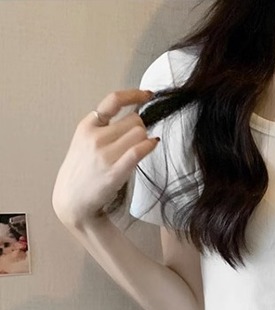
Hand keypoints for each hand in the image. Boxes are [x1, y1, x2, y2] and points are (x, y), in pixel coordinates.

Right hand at [52, 89, 158, 227]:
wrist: (72, 200)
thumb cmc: (83, 171)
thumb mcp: (86, 142)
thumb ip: (105, 128)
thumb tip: (135, 114)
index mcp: (87, 126)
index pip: (113, 100)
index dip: (135, 95)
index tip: (149, 95)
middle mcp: (95, 137)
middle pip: (135, 120)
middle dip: (141, 128)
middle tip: (138, 141)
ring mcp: (104, 154)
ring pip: (140, 133)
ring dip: (144, 139)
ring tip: (138, 150)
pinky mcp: (114, 171)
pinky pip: (138, 151)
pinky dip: (149, 145)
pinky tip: (154, 144)